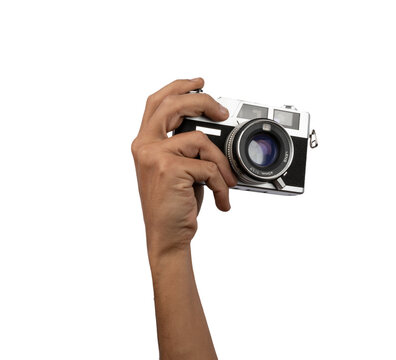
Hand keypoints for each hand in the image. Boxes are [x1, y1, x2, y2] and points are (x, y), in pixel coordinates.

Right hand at [131, 78, 236, 259]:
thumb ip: (186, 147)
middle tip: (222, 113)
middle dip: (202, 101)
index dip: (178, 87)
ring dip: (221, 163)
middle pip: (173, 105)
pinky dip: (221, 184)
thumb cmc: (174, 205)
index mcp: (145, 143)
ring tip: (227, 182)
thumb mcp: (178, 171)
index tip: (199, 83)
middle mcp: (144, 146)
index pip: (157, 103)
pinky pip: (208, 167)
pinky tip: (221, 200)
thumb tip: (214, 130)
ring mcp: (155, 156)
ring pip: (200, 141)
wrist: (167, 236)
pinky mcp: (169, 169)